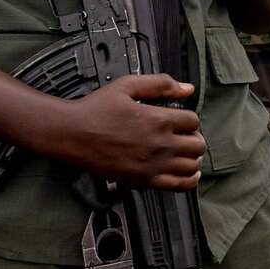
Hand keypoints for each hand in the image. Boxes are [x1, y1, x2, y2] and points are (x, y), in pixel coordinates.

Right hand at [50, 73, 205, 189]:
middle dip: (195, 139)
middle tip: (185, 137)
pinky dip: (189, 180)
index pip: (194, 121)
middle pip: (197, 145)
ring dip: (193, 158)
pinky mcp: (143, 179)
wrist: (71, 134)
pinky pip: (178, 185)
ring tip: (186, 154)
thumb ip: (160, 84)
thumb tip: (187, 88)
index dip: (190, 120)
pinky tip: (189, 174)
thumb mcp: (128, 85)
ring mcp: (153, 164)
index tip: (181, 121)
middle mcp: (160, 144)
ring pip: (191, 165)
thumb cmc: (96, 109)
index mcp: (158, 119)